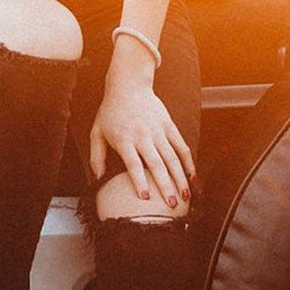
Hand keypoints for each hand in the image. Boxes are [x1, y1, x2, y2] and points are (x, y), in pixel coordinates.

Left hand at [89, 75, 194, 207]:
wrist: (128, 86)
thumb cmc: (111, 111)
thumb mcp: (96, 132)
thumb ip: (97, 156)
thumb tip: (98, 178)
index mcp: (124, 139)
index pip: (134, 164)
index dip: (140, 181)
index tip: (146, 198)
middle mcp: (143, 136)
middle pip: (157, 164)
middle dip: (165, 186)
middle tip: (171, 204)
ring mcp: (158, 131)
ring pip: (172, 158)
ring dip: (180, 178)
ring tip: (185, 195)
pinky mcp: (169, 126)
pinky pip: (181, 146)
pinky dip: (188, 162)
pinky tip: (192, 176)